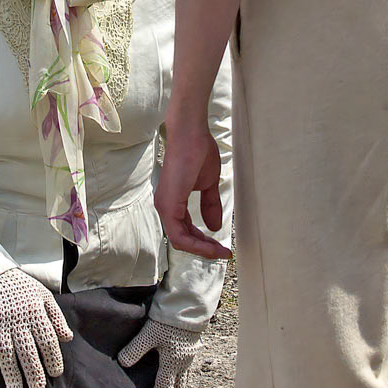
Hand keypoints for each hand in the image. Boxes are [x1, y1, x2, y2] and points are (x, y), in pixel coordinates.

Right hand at [0, 268, 73, 387]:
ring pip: (4, 351)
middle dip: (33, 371)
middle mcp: (17, 319)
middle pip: (27, 350)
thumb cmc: (22, 288)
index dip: (53, 358)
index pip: (48, 340)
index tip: (55, 373)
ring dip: (10, 371)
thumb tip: (67, 338)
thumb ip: (56, 317)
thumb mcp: (44, 296)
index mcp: (35, 312)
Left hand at [117, 317, 200, 387]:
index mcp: (172, 362)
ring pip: (183, 380)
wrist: (188, 305)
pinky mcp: (190, 347)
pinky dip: (182, 379)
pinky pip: (186, 370)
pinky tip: (179, 377)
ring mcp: (188, 356)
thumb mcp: (149, 334)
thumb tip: (122, 363)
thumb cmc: (168, 320)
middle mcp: (182, 363)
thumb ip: (135, 349)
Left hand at [155, 115, 229, 259]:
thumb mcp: (208, 184)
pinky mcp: (168, 205)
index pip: (185, 231)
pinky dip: (196, 244)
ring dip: (202, 249)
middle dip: (204, 248)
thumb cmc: (198, 152)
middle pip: (182, 239)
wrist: (191, 134)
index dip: (204, 241)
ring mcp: (164, 207)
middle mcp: (165, 207)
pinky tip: (212, 244)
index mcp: (172, 202)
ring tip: (221, 251)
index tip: (222, 246)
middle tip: (223, 252)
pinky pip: (179, 236)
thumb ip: (210, 205)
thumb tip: (214, 226)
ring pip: (180, 241)